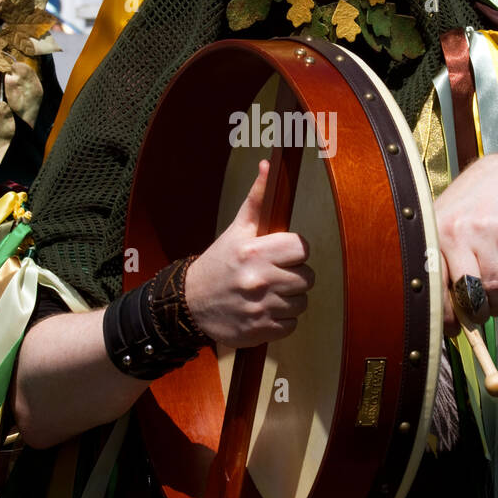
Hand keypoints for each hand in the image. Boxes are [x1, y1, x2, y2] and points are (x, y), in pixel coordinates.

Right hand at [185, 160, 313, 346]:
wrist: (189, 304)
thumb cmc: (218, 264)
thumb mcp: (236, 230)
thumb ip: (257, 200)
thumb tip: (268, 166)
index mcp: (255, 252)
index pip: (302, 248)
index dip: (295, 251)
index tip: (283, 254)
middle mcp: (259, 279)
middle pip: (308, 277)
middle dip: (294, 275)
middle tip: (274, 274)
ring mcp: (261, 308)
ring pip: (301, 302)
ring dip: (289, 299)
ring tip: (268, 292)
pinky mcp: (261, 330)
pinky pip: (292, 325)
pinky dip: (281, 320)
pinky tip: (264, 310)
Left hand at [434, 153, 497, 335]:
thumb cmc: (465, 211)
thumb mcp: (443, 230)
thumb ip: (442, 269)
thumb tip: (448, 320)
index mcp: (433, 236)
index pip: (434, 287)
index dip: (445, 316)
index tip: (453, 330)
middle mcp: (456, 232)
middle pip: (469, 294)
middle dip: (476, 314)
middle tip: (479, 316)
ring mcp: (485, 231)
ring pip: (495, 288)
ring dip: (497, 305)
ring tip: (494, 301)